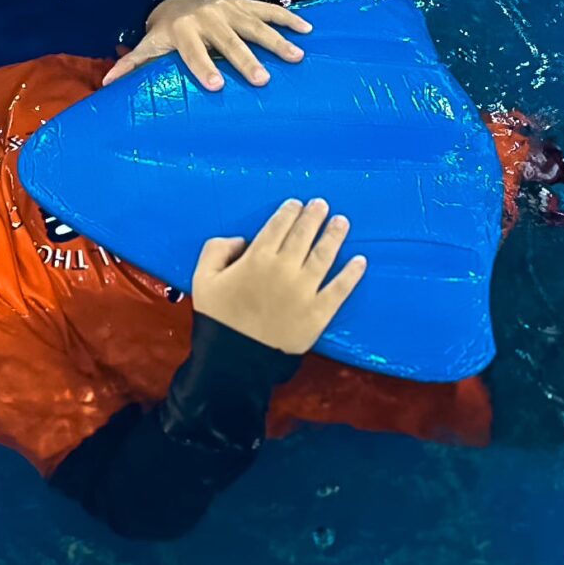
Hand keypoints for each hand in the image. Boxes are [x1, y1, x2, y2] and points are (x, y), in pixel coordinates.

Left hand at [100, 0, 311, 92]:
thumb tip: (109, 84)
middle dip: (245, 60)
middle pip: (229, 42)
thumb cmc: (166, 31)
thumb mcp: (150, 45)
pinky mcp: (245, 4)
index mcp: (183, 32)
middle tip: (262, 80)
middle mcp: (208, 18)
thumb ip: (135, 64)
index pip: (194, 53)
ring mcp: (229, 9)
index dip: (204, 68)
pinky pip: (269, 10)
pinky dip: (288, 18)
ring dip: (276, 40)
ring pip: (255, 25)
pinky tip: (308, 30)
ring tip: (296, 57)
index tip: (217, 86)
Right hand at [188, 198, 364, 354]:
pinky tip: (360, 261)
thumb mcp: (203, 278)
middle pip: (303, 234)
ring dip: (334, 236)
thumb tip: (241, 240)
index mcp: (257, 259)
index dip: (289, 211)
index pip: (278, 225)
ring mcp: (305, 291)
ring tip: (342, 222)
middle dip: (314, 216)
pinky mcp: (319, 312)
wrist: (234, 360)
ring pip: (324, 255)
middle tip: (322, 205)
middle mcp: (285, 269)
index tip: (297, 204)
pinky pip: (340, 288)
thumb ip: (217, 250)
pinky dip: (352, 274)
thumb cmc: (218, 318)